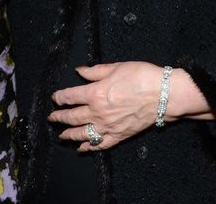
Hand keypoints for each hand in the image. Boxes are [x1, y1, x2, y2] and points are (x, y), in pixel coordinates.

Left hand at [48, 62, 162, 151]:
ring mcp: (108, 126)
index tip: (55, 97)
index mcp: (95, 93)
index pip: (70, 96)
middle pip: (72, 117)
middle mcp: (98, 112)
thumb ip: (95, 71)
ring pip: (82, 133)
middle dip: (60, 117)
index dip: (60, 97)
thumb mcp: (116, 67)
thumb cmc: (141, 77)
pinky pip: (100, 144)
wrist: (163, 95)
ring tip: (62, 135)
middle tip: (52, 118)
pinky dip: (89, 147)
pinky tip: (82, 148)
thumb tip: (79, 71)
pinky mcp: (119, 136)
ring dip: (69, 135)